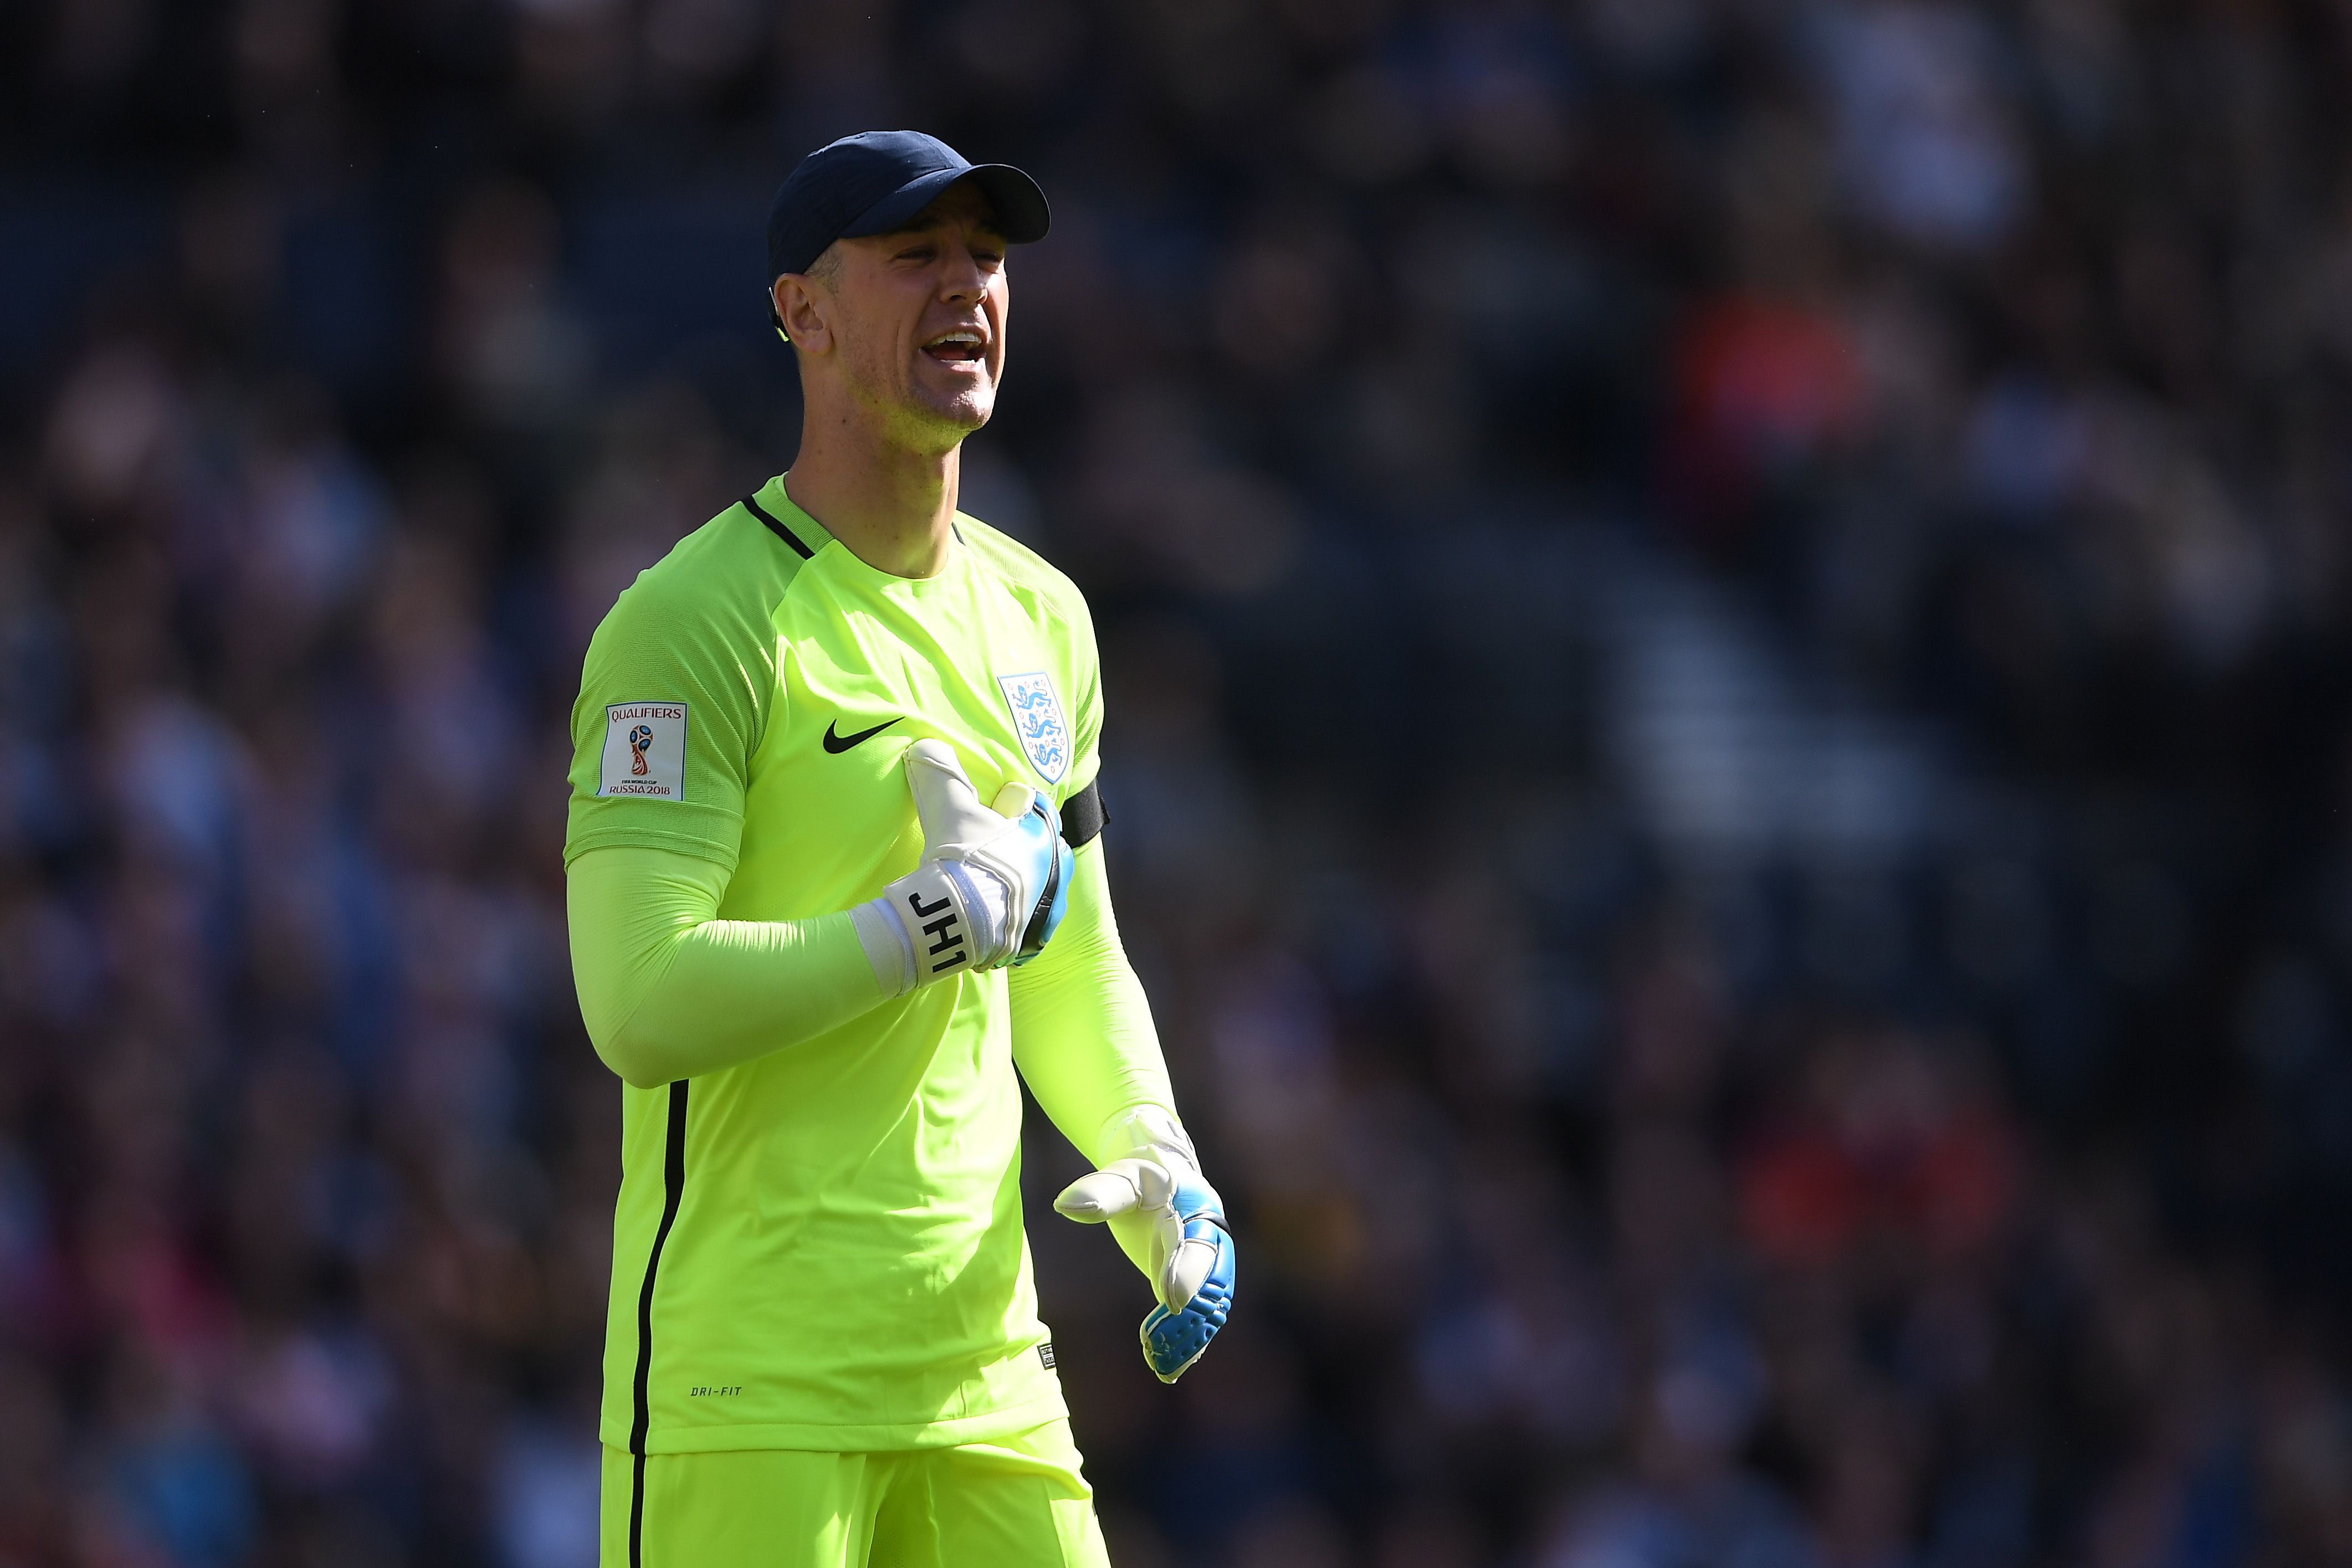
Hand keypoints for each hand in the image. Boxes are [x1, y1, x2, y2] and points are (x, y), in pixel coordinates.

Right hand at [852, 739, 1073, 992]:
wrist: (959, 921)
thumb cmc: (961, 856)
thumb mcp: (947, 805)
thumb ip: (939, 771)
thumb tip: (926, 745)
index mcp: (1043, 833)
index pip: (1034, 805)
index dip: (1009, 802)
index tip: (991, 806)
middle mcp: (1055, 869)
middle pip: (1040, 847)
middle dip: (1019, 845)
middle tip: (986, 850)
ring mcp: (1048, 907)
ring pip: (1038, 887)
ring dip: (1017, 885)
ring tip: (987, 888)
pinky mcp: (1036, 938)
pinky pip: (1028, 925)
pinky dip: (1012, 921)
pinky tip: (989, 919)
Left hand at [1055, 1120, 1235, 1382]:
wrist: (1161, 1177)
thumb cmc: (1138, 1178)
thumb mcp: (1121, 1180)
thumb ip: (1098, 1193)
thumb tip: (1063, 1206)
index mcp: (1196, 1210)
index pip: (1194, 1245)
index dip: (1185, 1272)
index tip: (1170, 1300)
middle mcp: (1211, 1241)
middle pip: (1211, 1283)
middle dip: (1189, 1315)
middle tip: (1159, 1342)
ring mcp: (1209, 1266)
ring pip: (1210, 1308)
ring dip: (1190, 1338)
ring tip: (1164, 1366)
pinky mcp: (1196, 1284)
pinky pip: (1201, 1318)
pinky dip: (1189, 1343)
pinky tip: (1170, 1369)